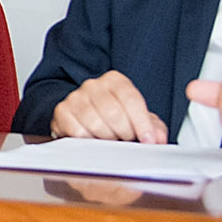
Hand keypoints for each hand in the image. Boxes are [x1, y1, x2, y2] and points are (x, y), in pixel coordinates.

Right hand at [49, 71, 167, 143]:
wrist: (85, 120)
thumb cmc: (112, 119)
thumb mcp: (137, 120)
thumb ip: (153, 127)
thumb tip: (159, 137)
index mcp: (115, 81)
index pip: (131, 99)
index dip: (142, 123)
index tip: (148, 140)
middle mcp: (93, 85)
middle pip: (113, 112)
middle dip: (124, 132)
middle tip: (127, 140)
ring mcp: (75, 97)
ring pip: (95, 122)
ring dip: (107, 138)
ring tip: (111, 139)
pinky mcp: (62, 112)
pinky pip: (77, 131)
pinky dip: (88, 140)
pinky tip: (93, 139)